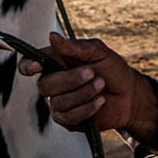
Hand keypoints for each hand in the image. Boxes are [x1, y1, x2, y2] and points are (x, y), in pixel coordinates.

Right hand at [19, 33, 157, 149]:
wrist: (130, 94)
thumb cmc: (112, 69)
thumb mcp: (97, 51)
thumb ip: (74, 46)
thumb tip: (52, 37)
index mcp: (56, 62)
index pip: (29, 64)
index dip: (27, 66)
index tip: (38, 66)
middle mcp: (53, 83)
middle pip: (44, 85)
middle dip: (70, 80)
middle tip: (92, 73)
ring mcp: (58, 103)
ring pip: (58, 102)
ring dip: (84, 93)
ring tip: (101, 85)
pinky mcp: (68, 120)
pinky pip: (69, 117)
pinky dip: (87, 108)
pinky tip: (100, 101)